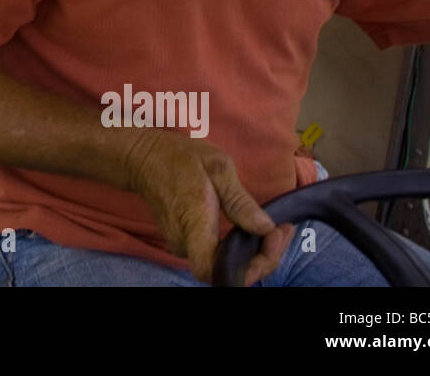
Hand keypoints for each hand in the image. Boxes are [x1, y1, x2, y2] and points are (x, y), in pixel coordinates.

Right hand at [124, 129, 293, 285]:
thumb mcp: (216, 166)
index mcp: (193, 221)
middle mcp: (185, 241)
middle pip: (227, 271)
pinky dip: (242, 248)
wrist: (145, 158)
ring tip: (276, 230)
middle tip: (284, 230)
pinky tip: (257, 230)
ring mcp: (183, 244)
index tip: (271, 237)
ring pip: (225, 264)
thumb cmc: (180, 158)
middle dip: (264, 258)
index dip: (247, 268)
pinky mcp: (187, 242)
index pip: (211, 270)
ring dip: (256, 253)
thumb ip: (239, 200)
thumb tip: (264, 228)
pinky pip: (218, 254)